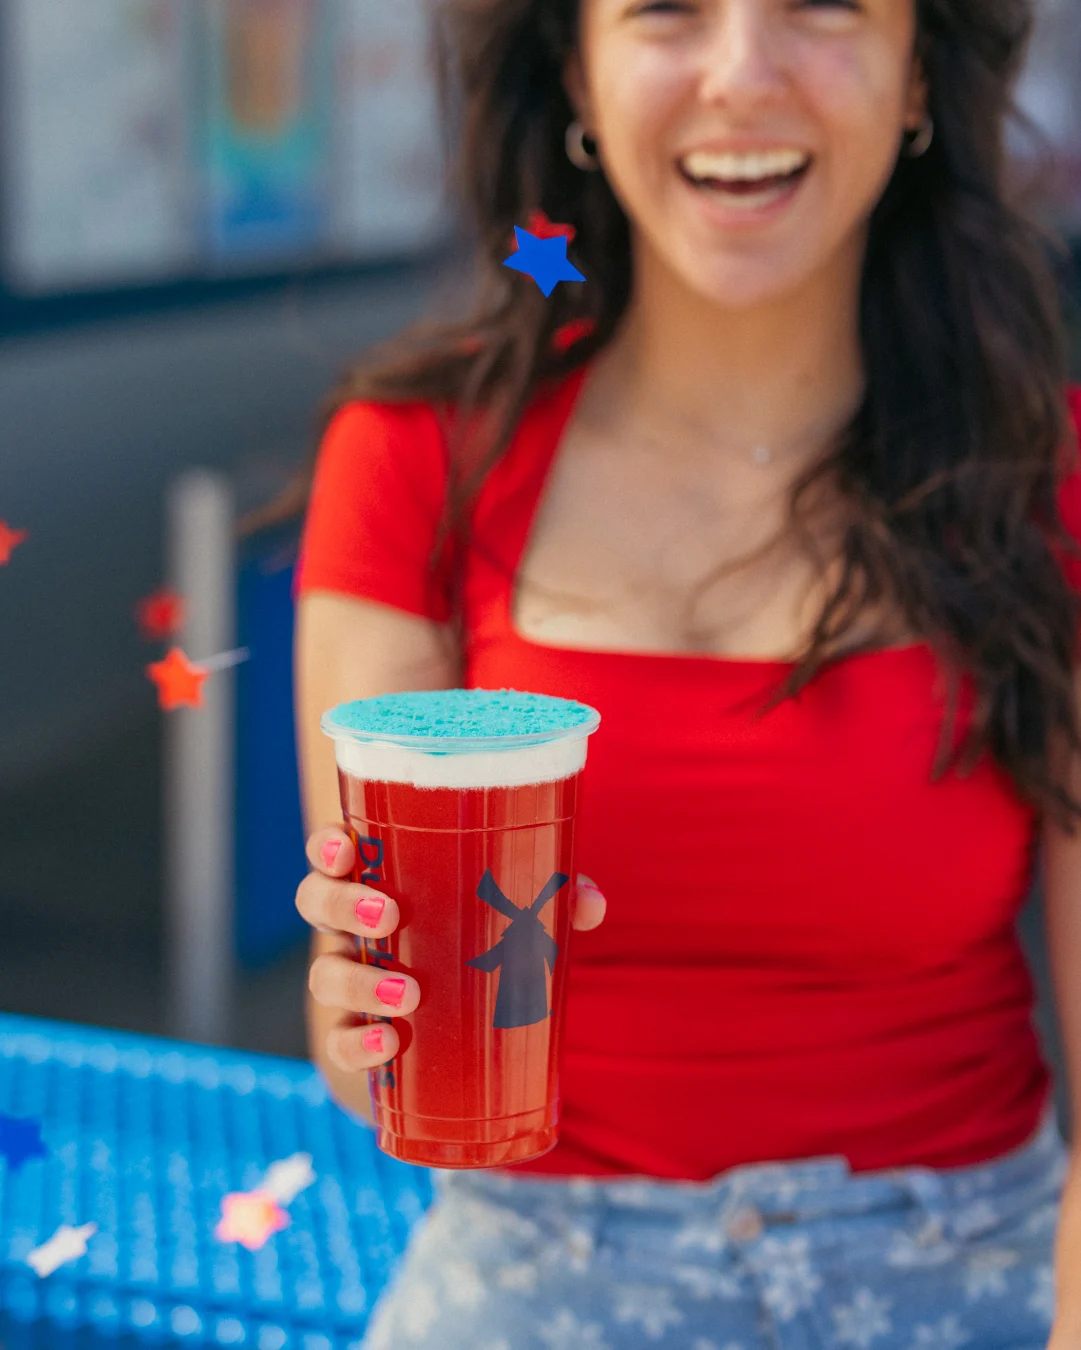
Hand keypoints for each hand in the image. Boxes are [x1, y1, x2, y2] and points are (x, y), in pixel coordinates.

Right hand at [297, 824, 606, 1073]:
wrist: (467, 1032)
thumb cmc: (483, 942)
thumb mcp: (517, 914)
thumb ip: (553, 900)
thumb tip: (588, 903)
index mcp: (380, 880)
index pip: (333, 852)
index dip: (327, 847)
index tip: (346, 850)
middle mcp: (353, 927)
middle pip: (316, 902)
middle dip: (343, 905)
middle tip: (388, 915)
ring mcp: (352, 981)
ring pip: (325, 973)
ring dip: (358, 982)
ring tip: (407, 994)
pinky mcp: (361, 1034)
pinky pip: (341, 1041)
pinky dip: (358, 1044)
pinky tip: (387, 1046)